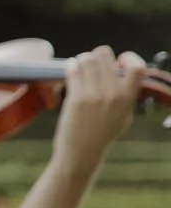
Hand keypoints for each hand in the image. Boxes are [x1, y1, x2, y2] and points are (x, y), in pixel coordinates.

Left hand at [51, 46, 146, 176]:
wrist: (82, 152)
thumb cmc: (102, 133)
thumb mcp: (124, 115)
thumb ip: (125, 94)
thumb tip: (120, 71)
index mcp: (128, 98)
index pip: (137, 67)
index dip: (128, 57)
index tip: (120, 61)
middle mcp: (113, 94)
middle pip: (104, 55)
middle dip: (97, 56)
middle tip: (93, 65)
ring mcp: (94, 95)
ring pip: (87, 59)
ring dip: (82, 60)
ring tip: (80, 68)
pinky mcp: (76, 97)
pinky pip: (73, 70)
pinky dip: (70, 66)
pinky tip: (71, 70)